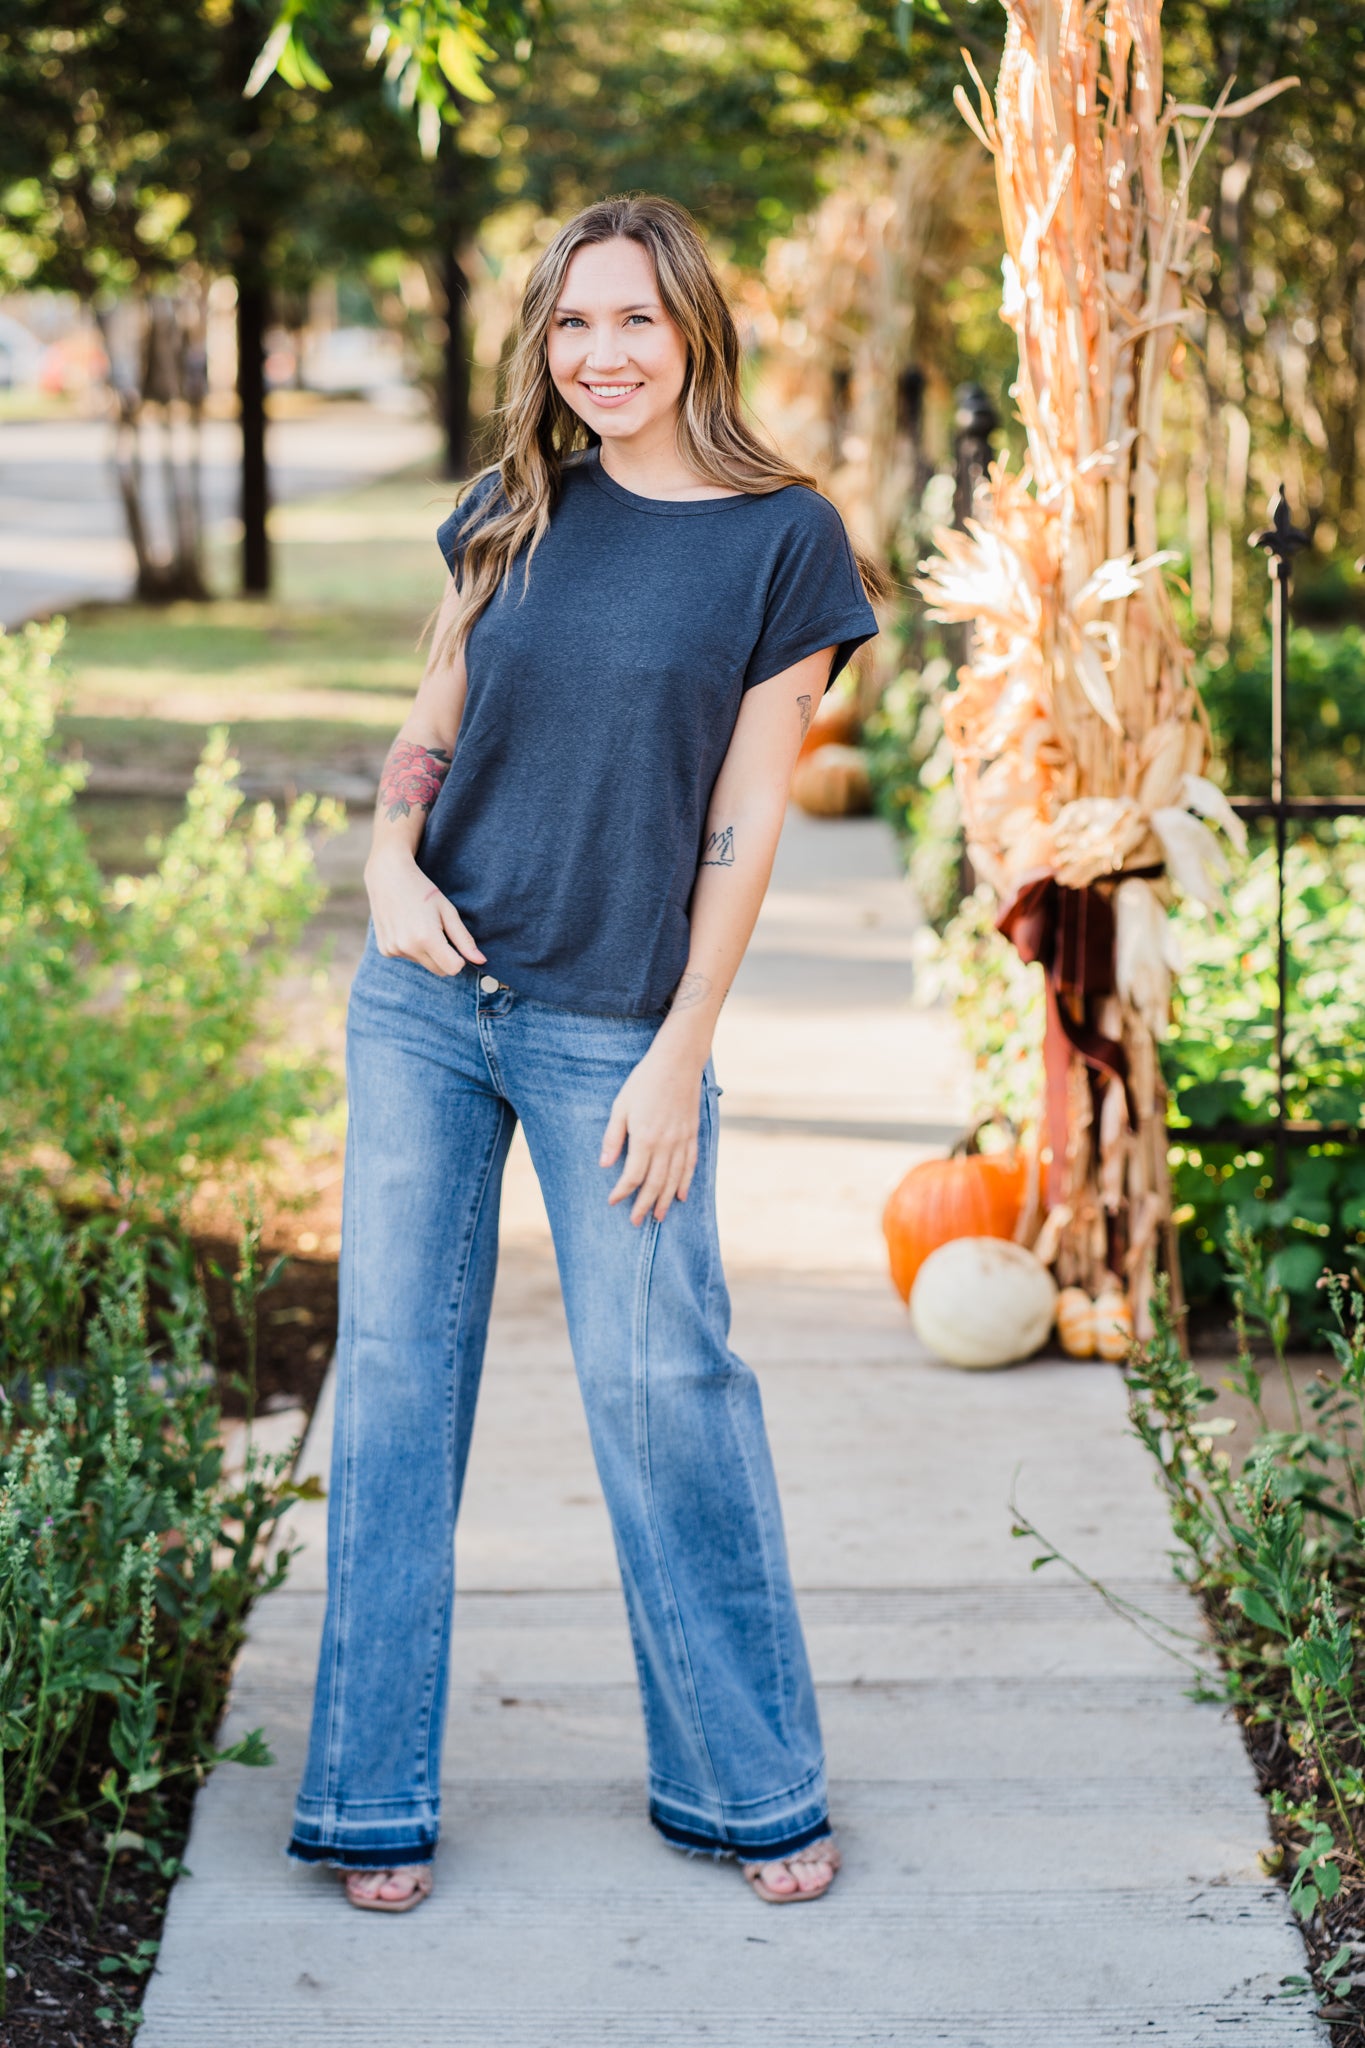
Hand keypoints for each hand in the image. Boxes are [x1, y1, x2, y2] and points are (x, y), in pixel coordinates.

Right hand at [365, 845, 484, 977]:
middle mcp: (408, 947)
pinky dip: (412, 948)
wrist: (388, 876)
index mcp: (427, 938)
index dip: (460, 958)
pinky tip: (407, 927)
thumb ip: (464, 939)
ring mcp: (394, 950)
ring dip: (427, 952)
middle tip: (439, 931)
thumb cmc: (423, 890)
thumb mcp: (448, 911)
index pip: (453, 968)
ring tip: (420, 925)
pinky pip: (408, 958)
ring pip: (424, 964)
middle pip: (439, 970)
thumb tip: (481, 961)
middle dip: (445, 957)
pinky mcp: (385, 950)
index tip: (456, 943)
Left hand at [599, 1040, 704, 1224]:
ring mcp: (682, 1140)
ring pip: (674, 1179)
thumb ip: (613, 1137)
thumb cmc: (644, 1081)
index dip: (623, 1192)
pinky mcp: (692, 1134)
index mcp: (645, 1138)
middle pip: (656, 1184)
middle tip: (637, 1223)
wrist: (678, 1062)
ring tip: (659, 1217)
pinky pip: (690, 1165)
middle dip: (645, 1205)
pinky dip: (686, 1182)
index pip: (633, 1176)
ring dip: (666, 1200)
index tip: (613, 1202)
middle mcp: (666, 1144)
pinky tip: (682, 1196)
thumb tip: (605, 1165)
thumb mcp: (620, 1106)